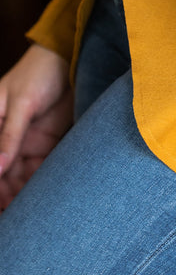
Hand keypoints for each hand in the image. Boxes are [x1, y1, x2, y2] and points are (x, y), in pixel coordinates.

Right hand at [0, 44, 72, 209]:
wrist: (71, 59)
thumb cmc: (39, 72)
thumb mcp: (22, 103)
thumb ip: (9, 135)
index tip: (0, 203)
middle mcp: (6, 137)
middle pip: (2, 173)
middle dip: (6, 193)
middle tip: (14, 215)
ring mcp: (26, 141)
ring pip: (19, 176)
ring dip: (23, 192)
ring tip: (30, 214)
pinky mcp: (48, 143)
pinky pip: (41, 169)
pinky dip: (42, 183)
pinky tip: (45, 198)